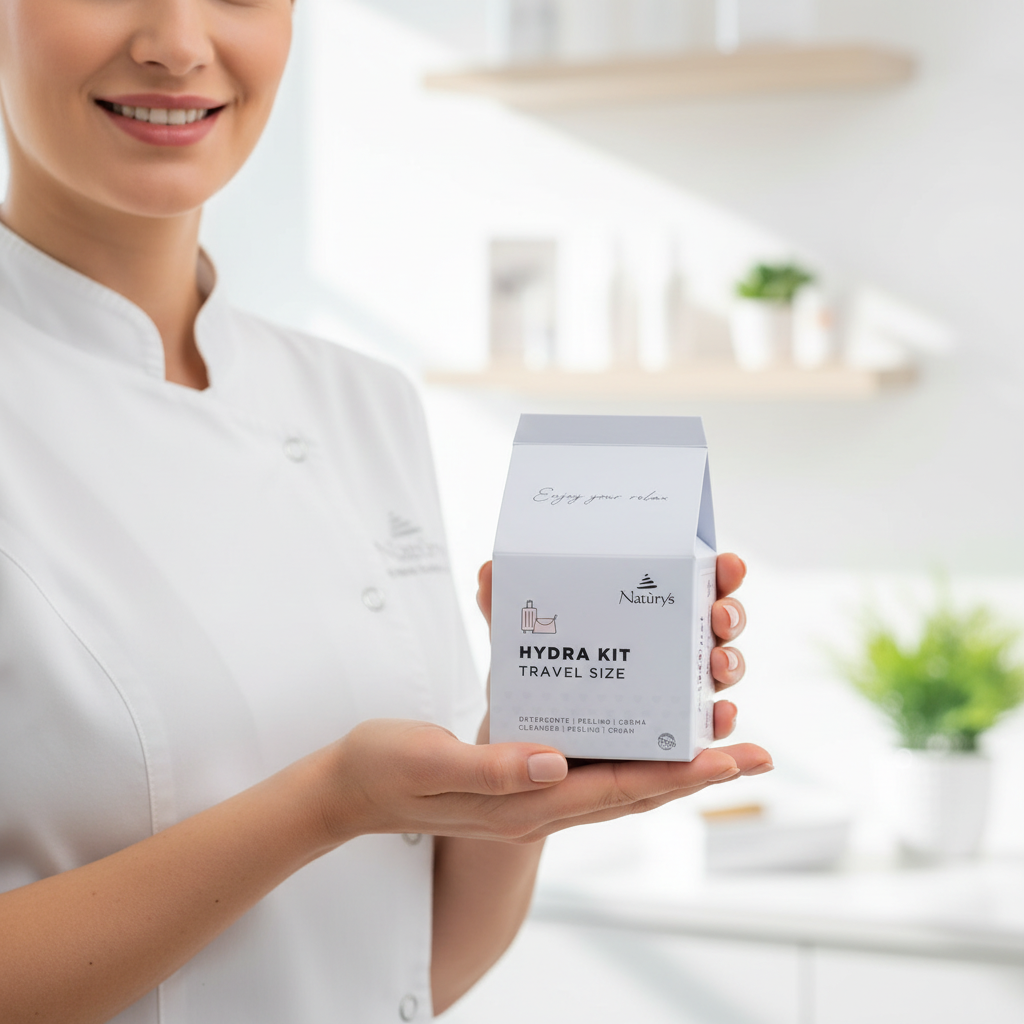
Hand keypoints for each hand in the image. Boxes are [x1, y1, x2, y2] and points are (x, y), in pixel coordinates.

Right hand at [315, 552, 769, 846]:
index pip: (618, 791)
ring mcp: (533, 795)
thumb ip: (493, 766)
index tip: (730, 758)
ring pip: (620, 784)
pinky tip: (642, 736)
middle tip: (753, 753)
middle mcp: (539, 804)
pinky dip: (629, 758)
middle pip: (636, 791)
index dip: (678, 774)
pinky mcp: (523, 776)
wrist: (351, 790)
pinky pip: (591, 772)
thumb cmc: (385, 770)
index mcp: (523, 803)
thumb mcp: (431, 760)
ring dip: (672, 767)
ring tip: (718, 742)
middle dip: (697, 772)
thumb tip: (556, 762)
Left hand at [475, 552, 753, 742]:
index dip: (717, 574)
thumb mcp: (518, 647)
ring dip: (729, 670)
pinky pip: (703, 741)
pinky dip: (721, 731)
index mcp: (643, 619)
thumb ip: (504, 612)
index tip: (726, 563)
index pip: (690, 588)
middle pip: (715, 630)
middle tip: (720, 617)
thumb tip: (488, 571)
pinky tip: (721, 721)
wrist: (513, 755)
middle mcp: (666, 655)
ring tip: (719, 668)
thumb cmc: (530, 688)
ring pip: (716, 681)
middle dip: (729, 617)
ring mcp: (671, 700)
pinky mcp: (663, 747)